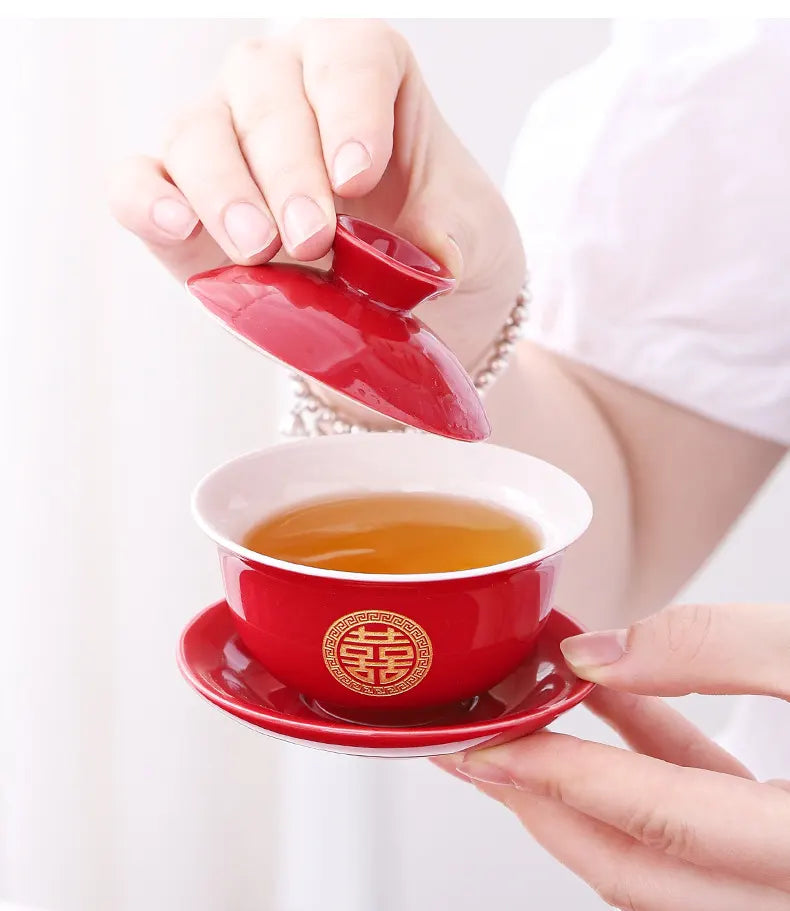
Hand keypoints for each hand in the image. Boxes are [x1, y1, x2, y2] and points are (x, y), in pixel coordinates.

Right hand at [107, 19, 523, 368]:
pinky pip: (139, 182)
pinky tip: (173, 225)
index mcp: (362, 75)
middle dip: (288, 168)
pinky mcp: (182, 203)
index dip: (349, 112)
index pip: (349, 60)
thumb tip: (435, 261)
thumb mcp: (473, 239)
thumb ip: (456, 237)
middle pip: (266, 93)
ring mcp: (226, 142)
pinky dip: (145, 199)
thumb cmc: (434, 246)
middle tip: (311, 237)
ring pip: (199, 131)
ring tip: (257, 248)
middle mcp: (285, 91)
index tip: (357, 178)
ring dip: (224, 189)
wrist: (400, 309)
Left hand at [435, 603, 789, 910]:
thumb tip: (604, 653)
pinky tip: (622, 711)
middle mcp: (786, 889)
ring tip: (529, 725)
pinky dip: (652, 773)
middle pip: (632, 862)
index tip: (480, 750)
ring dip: (586, 787)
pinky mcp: (780, 850)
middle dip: (539, 802)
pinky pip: (699, 828)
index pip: (652, 818)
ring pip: (656, 855)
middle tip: (472, 752)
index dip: (554, 778)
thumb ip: (717, 648)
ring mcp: (781, 880)